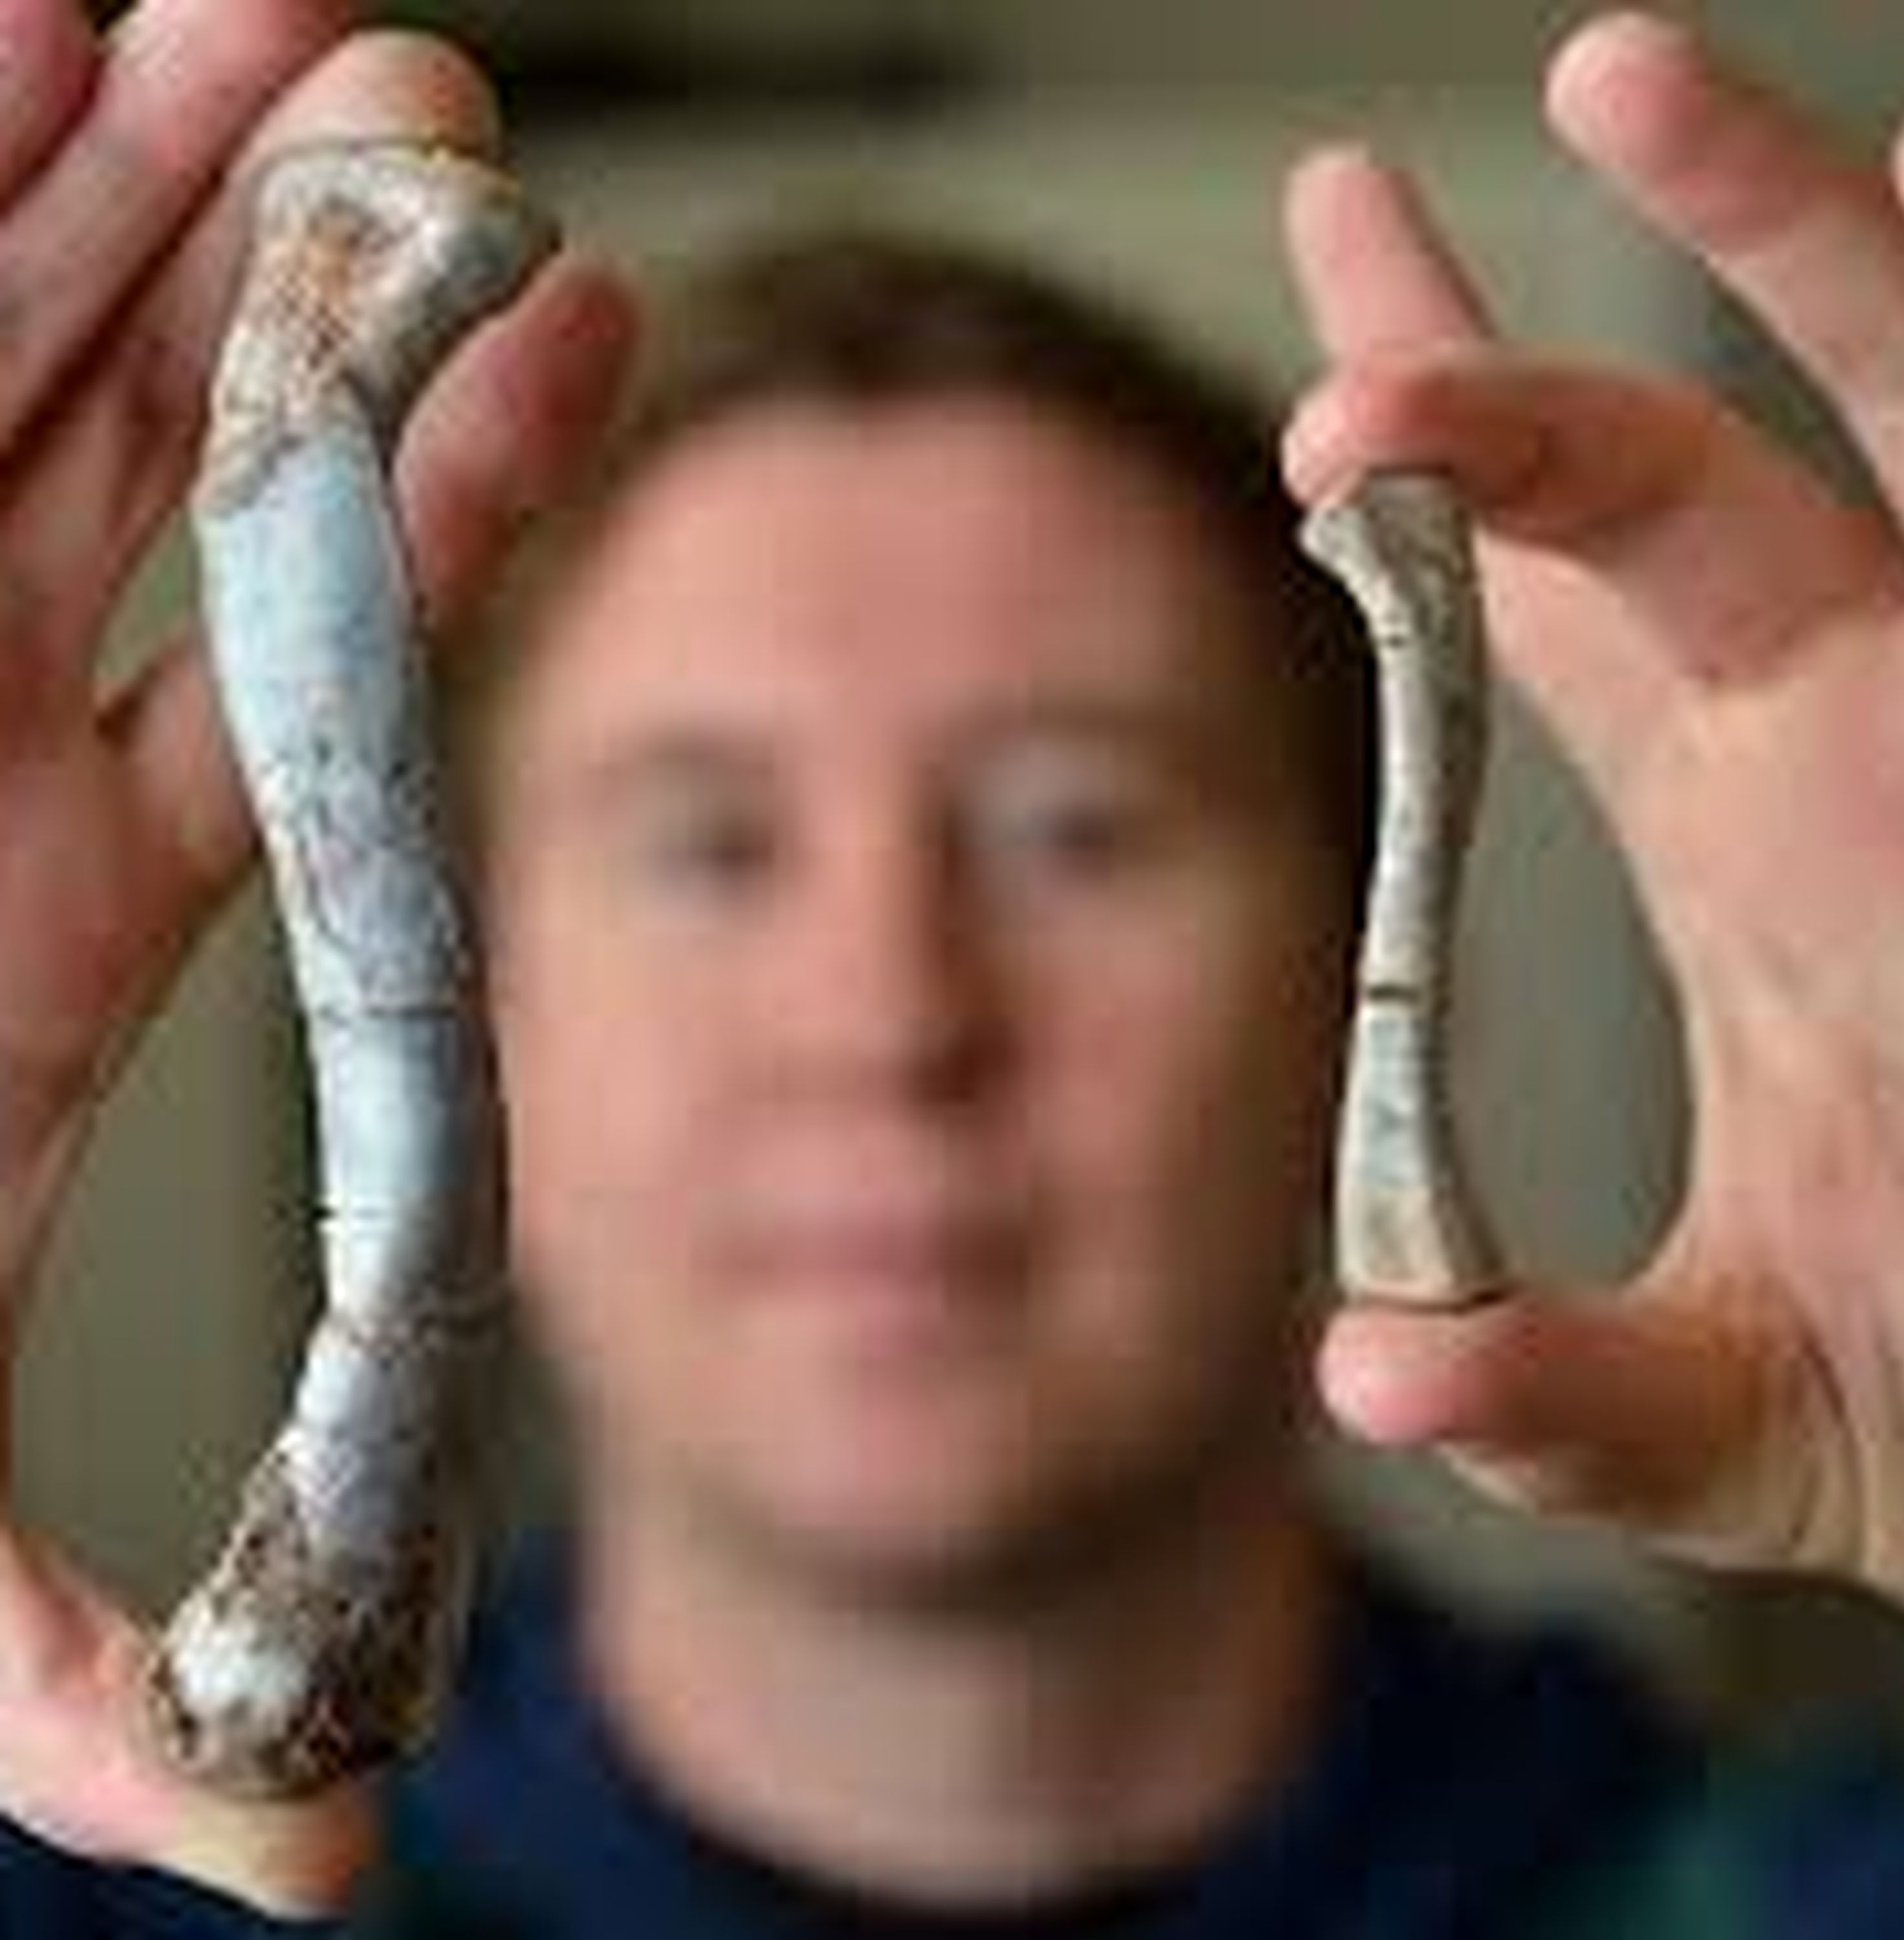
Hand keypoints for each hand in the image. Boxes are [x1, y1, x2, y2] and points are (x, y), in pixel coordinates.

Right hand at [0, 0, 635, 1912]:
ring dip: (135, 185)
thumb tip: (317, 1872)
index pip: (315, 676)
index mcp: (61, 916)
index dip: (458, 512)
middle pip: (179, 467)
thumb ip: (109, 1705)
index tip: (600, 350)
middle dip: (297, 287)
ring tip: (298, 29)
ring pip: (9, 358)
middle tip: (455, 117)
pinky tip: (17, 36)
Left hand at [1281, 9, 1903, 1616]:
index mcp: (1752, 838)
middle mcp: (1873, 741)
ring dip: (1816, 262)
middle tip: (1355, 209)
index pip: (1544, 609)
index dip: (1429, 480)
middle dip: (1514, 375)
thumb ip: (1551, 1390)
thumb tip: (1369, 1381)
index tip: (1316, 337)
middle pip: (1663, 485)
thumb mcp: (1724, 1413)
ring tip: (1683, 88)